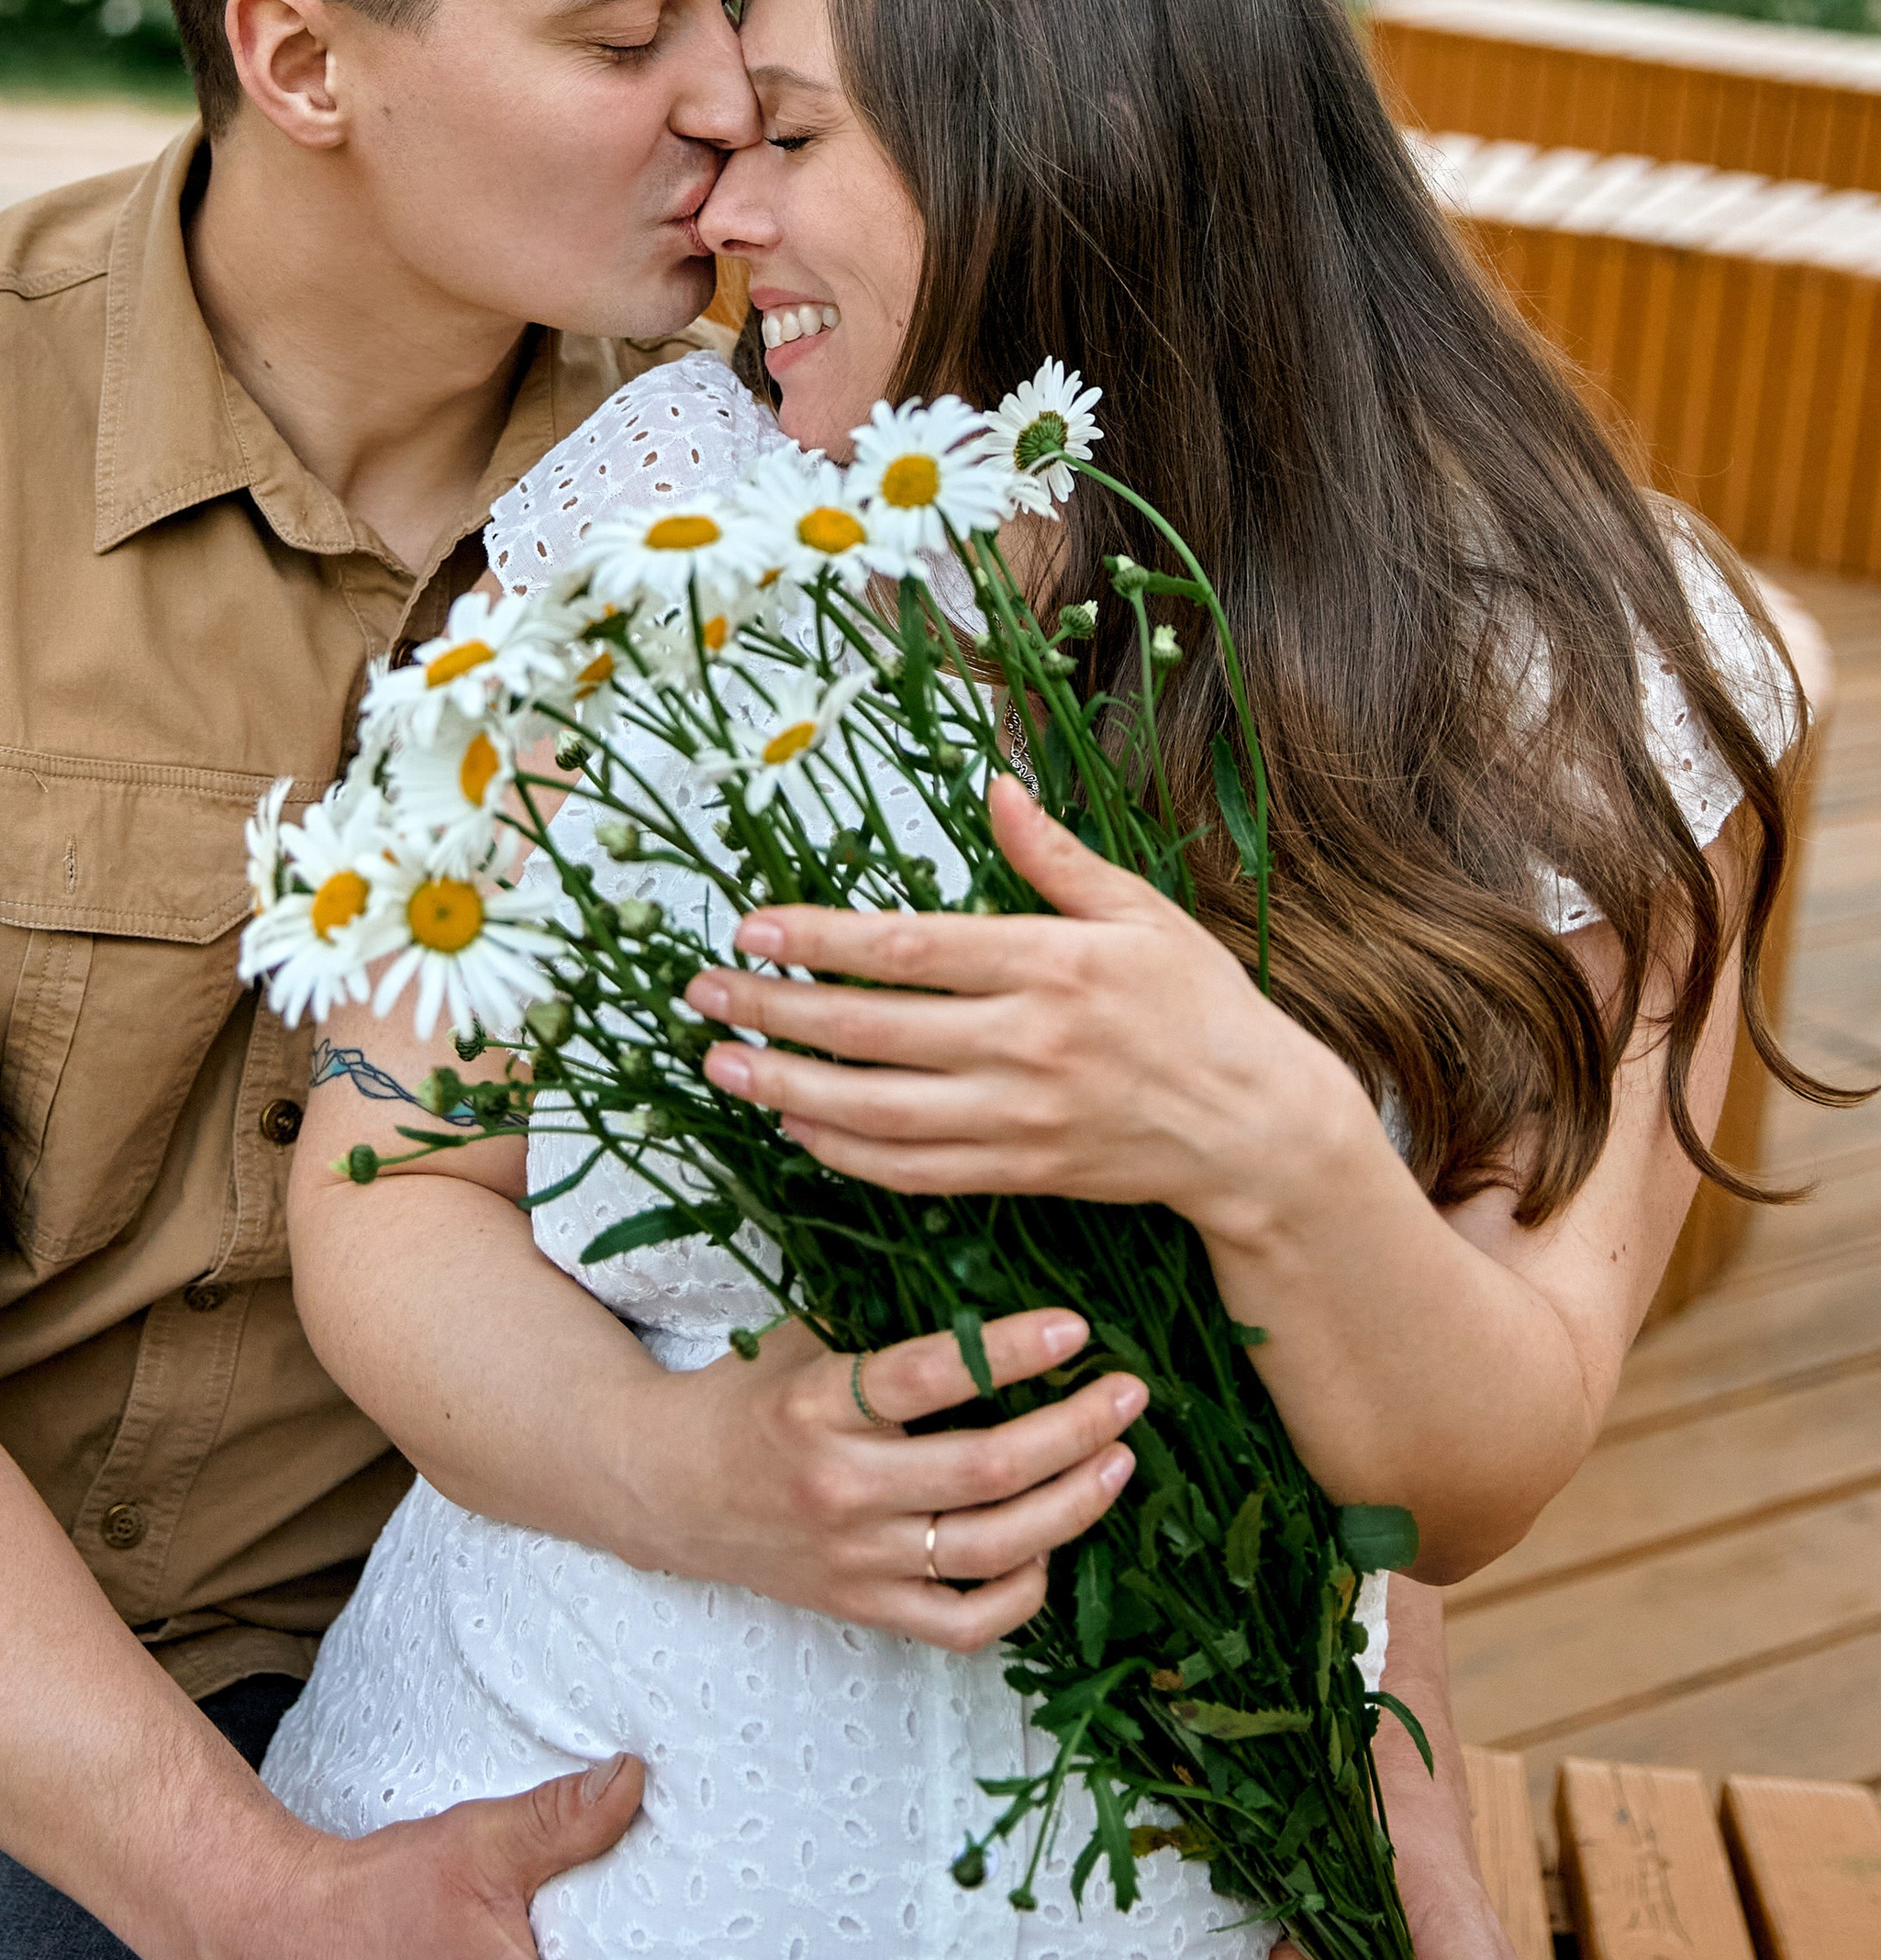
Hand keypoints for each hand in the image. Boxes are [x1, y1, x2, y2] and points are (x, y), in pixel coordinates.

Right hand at [625, 1307, 1145, 1649]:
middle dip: (1075, 1428)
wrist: (663, 1489)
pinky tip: (1050, 1548)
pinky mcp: (865, 1608)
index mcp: (818, 1404)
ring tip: (1119, 1463)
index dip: (1010, 1351)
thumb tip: (996, 1285)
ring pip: (991, 1549)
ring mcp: (856, 1559)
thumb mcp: (802, 1341)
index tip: (1075, 1327)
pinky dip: (1022, 1592)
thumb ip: (884, 1329)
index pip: (930, 1376)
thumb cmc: (746, 1398)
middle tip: (1130, 1394)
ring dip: (1072, 1506)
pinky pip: (964, 1623)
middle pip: (985, 1469)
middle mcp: (841, 1487)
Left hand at [683, 775, 1370, 1244]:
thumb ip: (1056, 856)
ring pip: (878, 1112)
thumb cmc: (1202, 1005)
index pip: (908, 950)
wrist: (1260, 1129)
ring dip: (789, 1089)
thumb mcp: (1141, 912)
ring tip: (724, 1064)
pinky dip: (845, 1154)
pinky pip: (913, 1173)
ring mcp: (1020, 1119)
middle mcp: (1027, 1044)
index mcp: (1051, 964)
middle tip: (700, 995)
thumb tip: (996, 786)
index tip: (751, 929)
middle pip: (872, 1031)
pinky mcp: (1023, 1173)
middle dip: (775, 1012)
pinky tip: (798, 1128)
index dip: (819, 940)